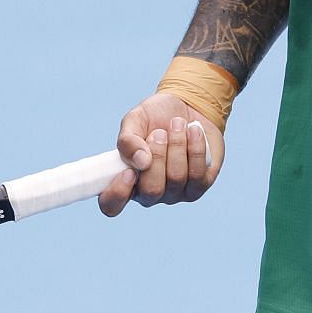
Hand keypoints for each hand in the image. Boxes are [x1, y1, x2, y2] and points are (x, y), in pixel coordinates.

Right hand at [97, 92, 223, 215]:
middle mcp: (149, 193)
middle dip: (157, 155)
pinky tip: (194, 130)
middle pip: (152, 190)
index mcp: (125, 180)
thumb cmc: (155, 117)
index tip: (128, 171)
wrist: (188, 108)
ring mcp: (175, 193)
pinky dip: (195, 147)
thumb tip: (140, 161)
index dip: (118, 193)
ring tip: (177, 124)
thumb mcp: (135, 120)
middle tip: (159, 132)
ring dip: (177, 145)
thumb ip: (128, 140)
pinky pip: (198, 173)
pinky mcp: (199, 186)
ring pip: (176, 178)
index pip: (113, 205)